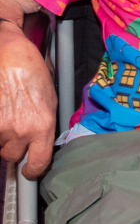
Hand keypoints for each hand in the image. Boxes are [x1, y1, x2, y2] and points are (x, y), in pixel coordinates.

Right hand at [0, 23, 56, 177]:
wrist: (11, 53)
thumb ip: (46, 125)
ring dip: (2, 134)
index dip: (33, 170)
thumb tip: (43, 145)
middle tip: (16, 126)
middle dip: (14, 145)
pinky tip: (1, 109)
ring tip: (7, 111)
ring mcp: (1, 126)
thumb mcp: (50, 98)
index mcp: (43, 125)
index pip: (39, 163)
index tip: (29, 170)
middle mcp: (22, 129)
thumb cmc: (31, 71)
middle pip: (13, 155)